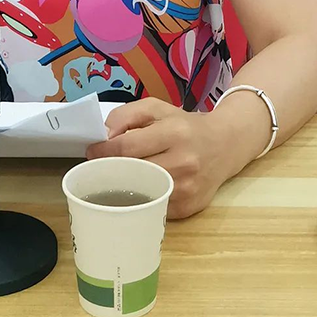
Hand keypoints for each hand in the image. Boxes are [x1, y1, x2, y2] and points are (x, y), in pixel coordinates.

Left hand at [86, 98, 232, 218]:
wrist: (225, 145)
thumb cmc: (185, 125)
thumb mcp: (157, 108)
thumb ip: (126, 115)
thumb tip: (103, 135)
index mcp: (174, 132)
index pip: (127, 147)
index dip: (103, 151)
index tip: (91, 151)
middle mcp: (184, 161)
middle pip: (132, 172)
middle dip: (110, 169)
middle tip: (100, 165)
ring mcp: (187, 188)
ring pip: (141, 192)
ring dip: (124, 185)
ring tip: (117, 176)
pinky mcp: (188, 208)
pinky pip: (154, 206)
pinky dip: (143, 198)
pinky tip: (140, 188)